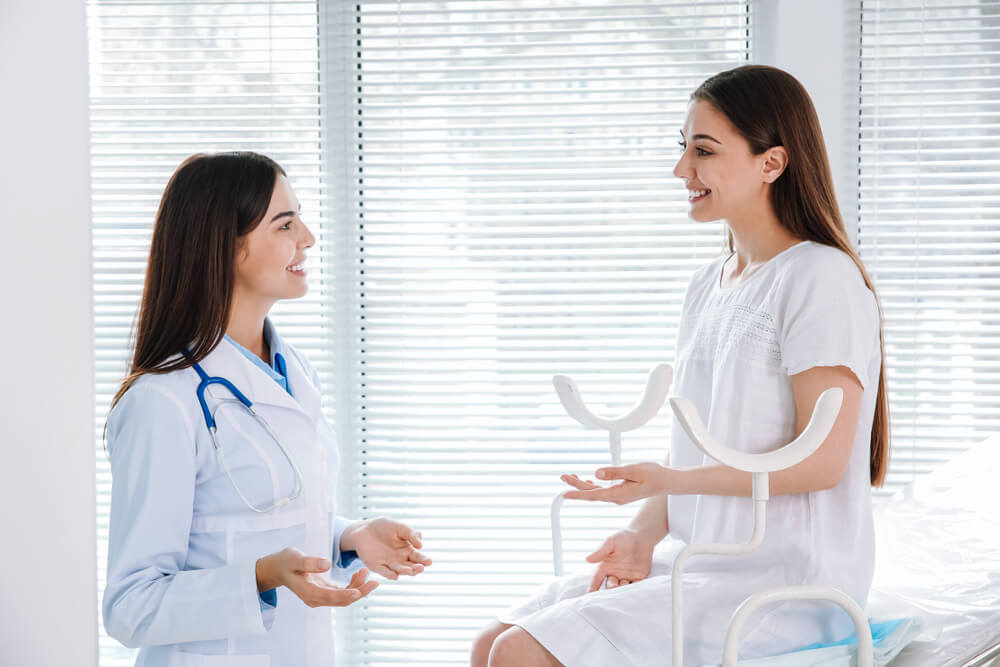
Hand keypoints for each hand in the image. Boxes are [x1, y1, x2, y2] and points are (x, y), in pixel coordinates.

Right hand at [256, 547, 376, 606]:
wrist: (279, 568)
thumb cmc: (286, 561)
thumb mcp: (295, 558)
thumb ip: (309, 562)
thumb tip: (326, 565)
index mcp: (307, 592)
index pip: (329, 597)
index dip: (345, 595)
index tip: (359, 591)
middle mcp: (314, 598)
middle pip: (340, 600)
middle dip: (359, 592)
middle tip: (375, 582)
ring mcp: (320, 597)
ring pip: (343, 598)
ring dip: (357, 587)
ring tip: (365, 572)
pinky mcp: (324, 592)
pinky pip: (341, 592)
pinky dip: (351, 585)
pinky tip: (358, 574)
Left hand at [340, 517, 431, 579]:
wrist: (364, 529)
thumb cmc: (384, 527)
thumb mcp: (400, 527)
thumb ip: (411, 534)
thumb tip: (421, 545)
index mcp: (407, 550)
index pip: (418, 557)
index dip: (424, 560)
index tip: (429, 561)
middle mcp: (399, 559)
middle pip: (410, 566)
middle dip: (416, 568)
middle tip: (421, 567)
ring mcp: (388, 564)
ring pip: (398, 570)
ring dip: (404, 572)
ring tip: (410, 570)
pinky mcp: (376, 566)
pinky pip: (384, 571)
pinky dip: (389, 574)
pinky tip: (394, 576)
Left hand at [561, 462, 670, 504]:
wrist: (666, 482)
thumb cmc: (653, 475)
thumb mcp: (633, 470)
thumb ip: (614, 472)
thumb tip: (596, 473)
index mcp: (618, 493)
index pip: (593, 494)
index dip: (577, 493)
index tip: (564, 494)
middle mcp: (616, 497)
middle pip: (591, 492)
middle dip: (576, 485)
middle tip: (562, 476)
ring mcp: (619, 496)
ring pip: (596, 491)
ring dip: (583, 485)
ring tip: (571, 477)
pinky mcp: (621, 492)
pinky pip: (603, 490)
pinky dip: (593, 486)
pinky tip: (589, 481)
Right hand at [584, 529, 656, 592]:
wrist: (641, 536)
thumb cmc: (623, 537)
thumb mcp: (610, 543)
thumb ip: (601, 552)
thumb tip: (587, 559)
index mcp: (606, 566)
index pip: (597, 579)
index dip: (593, 587)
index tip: (589, 596)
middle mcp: (615, 573)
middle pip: (610, 586)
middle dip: (610, 590)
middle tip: (612, 588)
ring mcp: (626, 577)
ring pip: (622, 589)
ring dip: (622, 591)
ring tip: (623, 589)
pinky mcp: (638, 578)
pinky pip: (636, 587)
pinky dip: (634, 591)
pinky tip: (633, 592)